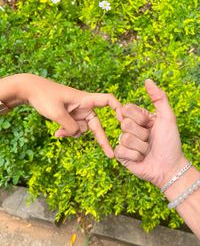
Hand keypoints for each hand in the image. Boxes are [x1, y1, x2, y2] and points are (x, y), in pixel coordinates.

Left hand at [1, 74, 120, 157]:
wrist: (30, 89)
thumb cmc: (44, 96)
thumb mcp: (57, 114)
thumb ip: (70, 127)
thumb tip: (78, 134)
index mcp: (85, 99)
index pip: (108, 100)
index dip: (119, 108)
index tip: (124, 121)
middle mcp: (84, 105)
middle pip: (97, 124)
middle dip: (101, 139)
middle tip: (111, 155)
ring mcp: (77, 111)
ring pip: (82, 129)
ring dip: (72, 133)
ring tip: (58, 133)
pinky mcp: (70, 116)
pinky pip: (74, 129)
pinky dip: (67, 132)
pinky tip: (56, 133)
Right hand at [115, 79, 186, 187]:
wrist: (170, 168)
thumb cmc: (171, 142)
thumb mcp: (168, 117)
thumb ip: (159, 98)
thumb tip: (148, 80)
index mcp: (139, 117)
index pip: (127, 108)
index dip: (139, 117)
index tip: (150, 124)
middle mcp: (130, 128)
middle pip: (125, 123)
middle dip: (142, 133)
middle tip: (150, 139)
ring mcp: (124, 142)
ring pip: (124, 137)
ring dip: (141, 146)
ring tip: (147, 150)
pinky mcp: (122, 156)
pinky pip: (121, 150)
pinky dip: (135, 156)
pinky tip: (141, 159)